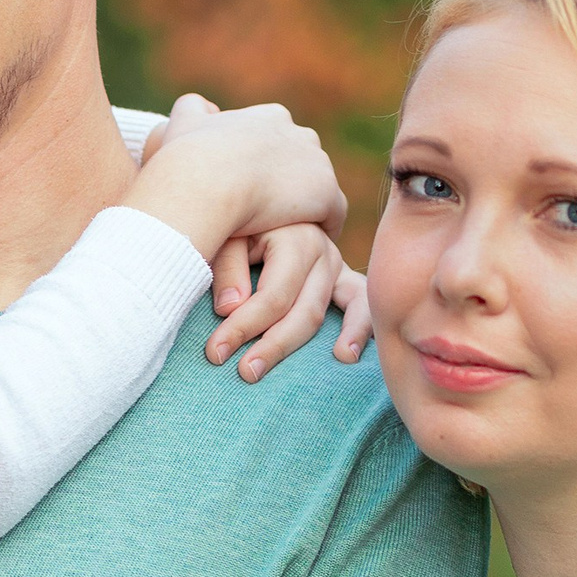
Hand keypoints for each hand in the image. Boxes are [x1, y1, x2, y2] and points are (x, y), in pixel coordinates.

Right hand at [124, 94, 345, 261]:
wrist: (205, 181)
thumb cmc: (188, 157)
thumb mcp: (184, 121)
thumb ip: (194, 110)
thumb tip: (203, 108)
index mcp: (270, 117)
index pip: (279, 141)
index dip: (266, 168)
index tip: (252, 191)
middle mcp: (300, 133)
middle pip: (302, 164)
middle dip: (290, 186)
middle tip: (269, 217)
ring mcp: (316, 163)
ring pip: (317, 190)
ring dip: (305, 210)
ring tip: (287, 237)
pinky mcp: (326, 194)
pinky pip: (331, 216)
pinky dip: (319, 230)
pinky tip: (301, 250)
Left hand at [205, 225, 345, 381]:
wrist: (260, 202)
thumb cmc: (236, 222)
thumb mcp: (227, 234)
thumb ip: (227, 268)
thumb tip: (230, 309)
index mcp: (296, 238)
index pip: (273, 296)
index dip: (244, 327)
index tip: (215, 353)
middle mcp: (322, 251)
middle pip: (302, 311)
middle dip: (272, 346)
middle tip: (245, 373)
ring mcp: (337, 265)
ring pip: (327, 313)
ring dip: (313, 344)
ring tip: (319, 363)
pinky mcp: (344, 278)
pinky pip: (360, 305)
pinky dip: (360, 330)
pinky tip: (347, 356)